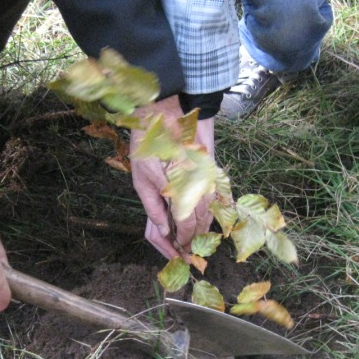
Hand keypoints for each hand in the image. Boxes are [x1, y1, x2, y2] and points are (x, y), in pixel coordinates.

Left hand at [130, 96, 216, 259]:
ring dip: (204, 225)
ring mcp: (209, 177)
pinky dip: (213, 209)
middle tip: (188, 249)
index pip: (187, 226)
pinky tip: (207, 215)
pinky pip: (218, 195)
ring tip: (196, 236)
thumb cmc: (147, 142)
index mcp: (179, 191)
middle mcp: (199, 187)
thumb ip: (153, 207)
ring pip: (212, 210)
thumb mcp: (140, 177)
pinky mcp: (214, 168)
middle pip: (202, 221)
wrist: (168, 107)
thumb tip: (164, 229)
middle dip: (195, 238)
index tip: (181, 251)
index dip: (184, 242)